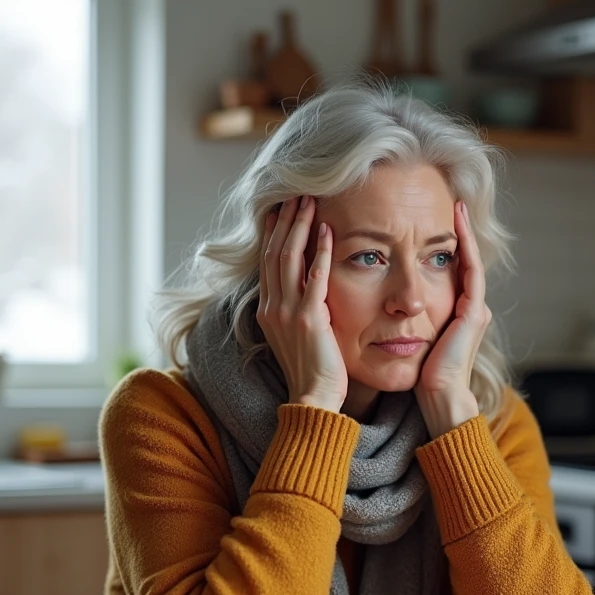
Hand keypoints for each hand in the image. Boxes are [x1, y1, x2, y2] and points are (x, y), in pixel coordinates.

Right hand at [256, 195, 346, 412]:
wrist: (313, 400)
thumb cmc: (312, 372)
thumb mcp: (297, 336)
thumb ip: (298, 310)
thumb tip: (309, 290)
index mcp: (267, 311)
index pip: (268, 262)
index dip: (274, 233)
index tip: (282, 210)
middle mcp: (271, 308)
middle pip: (274, 252)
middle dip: (285, 221)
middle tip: (297, 194)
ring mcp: (287, 313)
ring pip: (288, 258)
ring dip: (299, 226)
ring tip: (310, 202)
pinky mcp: (308, 319)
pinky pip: (313, 277)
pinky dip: (320, 252)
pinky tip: (327, 231)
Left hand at [415, 201, 487, 436]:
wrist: (437, 398)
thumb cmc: (418, 376)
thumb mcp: (407, 339)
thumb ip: (400, 319)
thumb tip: (374, 303)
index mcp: (453, 314)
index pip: (449, 271)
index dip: (441, 245)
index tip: (430, 220)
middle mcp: (468, 308)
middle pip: (461, 262)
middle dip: (456, 232)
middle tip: (449, 201)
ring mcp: (474, 309)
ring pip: (469, 261)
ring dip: (463, 233)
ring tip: (456, 205)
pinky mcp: (473, 312)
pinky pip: (471, 271)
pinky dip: (465, 247)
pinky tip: (456, 226)